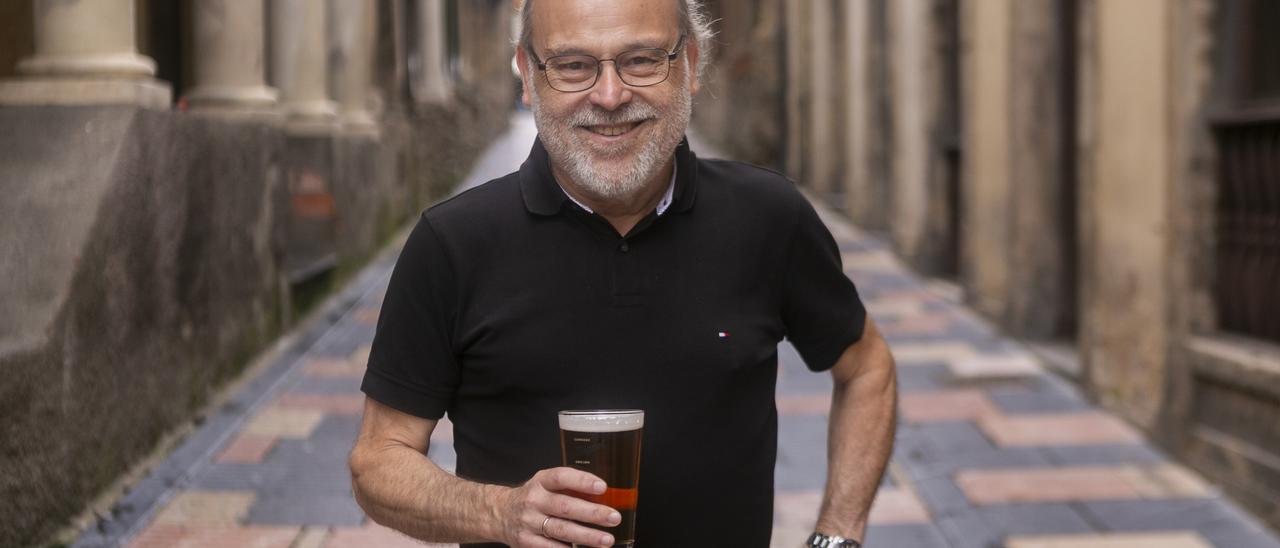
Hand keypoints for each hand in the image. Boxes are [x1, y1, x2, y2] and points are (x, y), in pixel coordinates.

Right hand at [496, 467, 621, 546]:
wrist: (499, 513)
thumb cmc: (533, 498)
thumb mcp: (546, 485)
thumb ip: (569, 488)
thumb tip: (603, 496)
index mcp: (541, 482)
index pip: (561, 477)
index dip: (582, 481)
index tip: (602, 487)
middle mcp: (534, 500)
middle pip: (565, 507)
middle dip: (592, 513)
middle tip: (614, 517)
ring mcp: (529, 522)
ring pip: (561, 530)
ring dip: (587, 536)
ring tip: (607, 539)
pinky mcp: (526, 542)